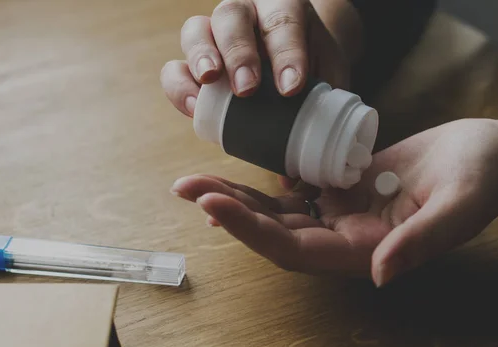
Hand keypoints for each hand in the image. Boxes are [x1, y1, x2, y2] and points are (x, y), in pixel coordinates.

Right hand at [160, 0, 358, 117]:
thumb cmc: (308, 66)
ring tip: (208, 85)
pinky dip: (178, 87)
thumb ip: (318, 116)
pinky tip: (192, 108)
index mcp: (284, 8)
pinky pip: (173, 67)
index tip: (291, 89)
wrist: (292, 54)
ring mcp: (213, 33)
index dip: (287, 54)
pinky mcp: (191, 60)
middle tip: (247, 89)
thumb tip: (292, 178)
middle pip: (232, 17)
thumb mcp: (325, 79)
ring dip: (200, 59)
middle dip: (238, 54)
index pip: (284, 22)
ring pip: (195, 31)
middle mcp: (245, 13)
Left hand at [170, 119, 497, 285]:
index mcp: (365, 250)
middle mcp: (344, 237)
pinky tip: (238, 171)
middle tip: (185, 188)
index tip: (212, 204)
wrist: (489, 154)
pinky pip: (294, 188)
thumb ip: (419, 241)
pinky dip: (265, 182)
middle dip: (228, 212)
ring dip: (237, 197)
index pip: (294, 249)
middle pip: (273, 232)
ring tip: (197, 180)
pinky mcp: (341, 187)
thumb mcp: (459, 206)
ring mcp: (341, 212)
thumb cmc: (484, 178)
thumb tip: (380, 275)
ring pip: (277, 210)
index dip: (251, 231)